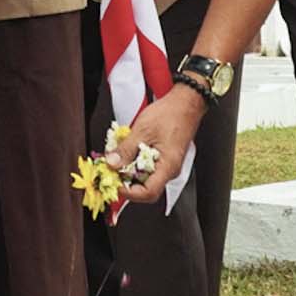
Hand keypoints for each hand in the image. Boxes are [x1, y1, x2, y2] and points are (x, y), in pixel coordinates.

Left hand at [112, 84, 205, 203]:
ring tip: (116, 157)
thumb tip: (111, 164)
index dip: (129, 193)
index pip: (148, 192)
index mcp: (168, 167)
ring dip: (128, 170)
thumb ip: (126, 149)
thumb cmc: (170, 114)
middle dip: (125, 181)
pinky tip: (126, 150)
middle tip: (110, 170)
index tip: (113, 183)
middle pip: (145, 188)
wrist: (185, 103)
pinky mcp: (163, 158)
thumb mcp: (142, 130)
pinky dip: (134, 161)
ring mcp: (166, 164)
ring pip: (144, 177)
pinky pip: (147, 166)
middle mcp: (169, 170)